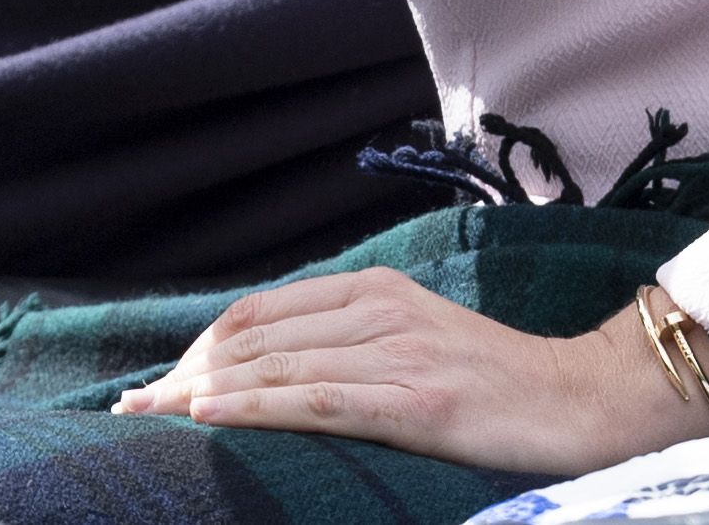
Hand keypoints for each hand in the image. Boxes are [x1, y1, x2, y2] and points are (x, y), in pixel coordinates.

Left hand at [111, 268, 708, 474]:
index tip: (154, 383)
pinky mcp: (415, 401)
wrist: (580, 399)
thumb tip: (272, 364)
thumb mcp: (420, 339)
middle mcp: (382, 310)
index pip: (260, 309)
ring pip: (274, 365)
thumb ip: (353, 340)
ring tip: (145, 419)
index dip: (198, 345)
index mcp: (379, 289)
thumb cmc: (498, 381)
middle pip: (254, 336)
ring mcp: (398, 354)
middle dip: (181, 372)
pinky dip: (253, 407)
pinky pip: (315, 401)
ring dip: (197, 394)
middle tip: (128, 411)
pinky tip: (205, 415)